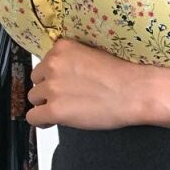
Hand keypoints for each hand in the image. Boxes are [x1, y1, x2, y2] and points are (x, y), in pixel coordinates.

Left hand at [25, 36, 146, 130]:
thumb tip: (61, 74)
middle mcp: (53, 65)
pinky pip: (33, 117)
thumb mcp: (92, 54)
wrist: (136, 92)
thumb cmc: (122, 76)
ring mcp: (52, 87)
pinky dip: (42, 121)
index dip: (53, 75)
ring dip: (46, 104)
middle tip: (65, 97)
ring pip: (33, 98)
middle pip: (36, 80)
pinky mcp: (55, 110)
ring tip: (64, 109)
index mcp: (62, 48)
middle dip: (48, 89)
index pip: (44, 63)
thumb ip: (71, 60)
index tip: (63, 83)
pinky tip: (52, 121)